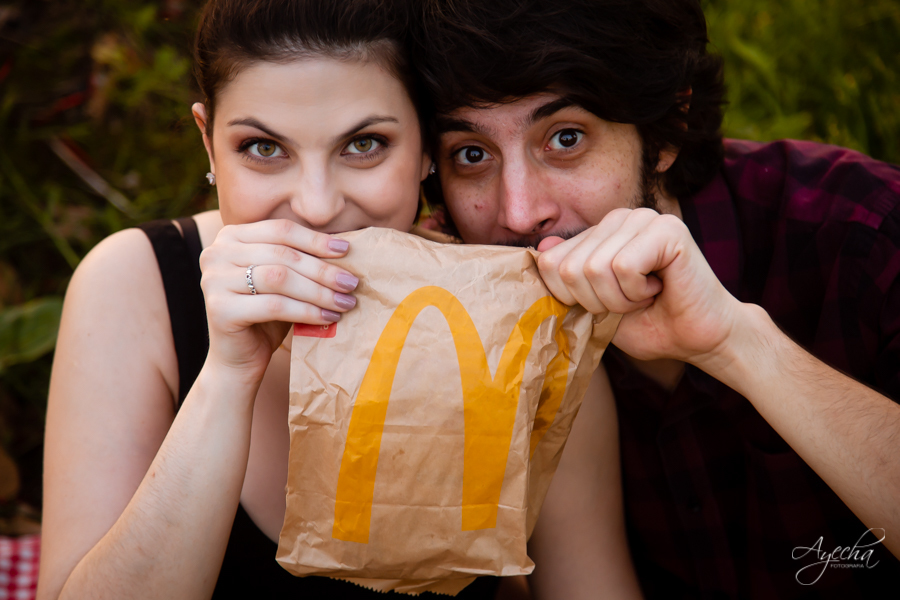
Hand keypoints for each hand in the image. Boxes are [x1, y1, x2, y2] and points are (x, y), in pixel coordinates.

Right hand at [200, 219, 358, 379]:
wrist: (238, 358)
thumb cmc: (266, 315)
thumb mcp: (283, 279)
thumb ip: (301, 259)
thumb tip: (344, 246)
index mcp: (231, 236)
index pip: (281, 229)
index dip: (315, 239)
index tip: (346, 251)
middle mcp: (216, 253)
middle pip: (282, 254)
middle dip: (322, 269)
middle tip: (351, 283)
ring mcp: (214, 280)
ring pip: (279, 278)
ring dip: (318, 291)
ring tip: (344, 302)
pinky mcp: (220, 309)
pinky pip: (274, 305)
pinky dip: (306, 311)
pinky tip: (328, 317)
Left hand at [536, 208, 744, 366]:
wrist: (699, 339)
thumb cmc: (650, 323)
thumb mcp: (596, 306)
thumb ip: (569, 279)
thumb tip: (542, 247)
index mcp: (600, 233)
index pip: (550, 263)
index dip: (573, 299)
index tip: (607, 304)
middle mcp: (619, 218)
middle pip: (569, 268)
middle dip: (597, 302)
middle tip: (631, 303)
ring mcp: (643, 219)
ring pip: (595, 268)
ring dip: (620, 299)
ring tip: (646, 295)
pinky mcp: (666, 228)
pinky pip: (623, 266)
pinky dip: (637, 291)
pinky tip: (659, 287)